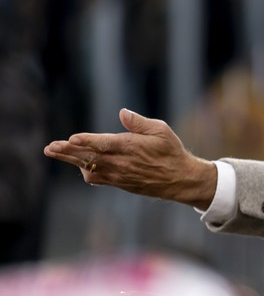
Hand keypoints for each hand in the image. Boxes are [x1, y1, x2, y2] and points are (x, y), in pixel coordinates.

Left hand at [43, 109, 216, 209]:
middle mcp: (123, 163)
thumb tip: (122, 112)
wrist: (180, 179)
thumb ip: (139, 122)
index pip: (104, 144)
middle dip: (68, 151)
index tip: (71, 138)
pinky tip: (78, 165)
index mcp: (132, 147)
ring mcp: (120, 175)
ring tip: (54, 152)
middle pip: (90, 157)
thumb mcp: (162, 130)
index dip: (87, 141)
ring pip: (89, 167)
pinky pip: (97, 179)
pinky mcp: (120, 183)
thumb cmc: (172, 152)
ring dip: (71, 160)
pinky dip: (85, 171)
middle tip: (50, 147)